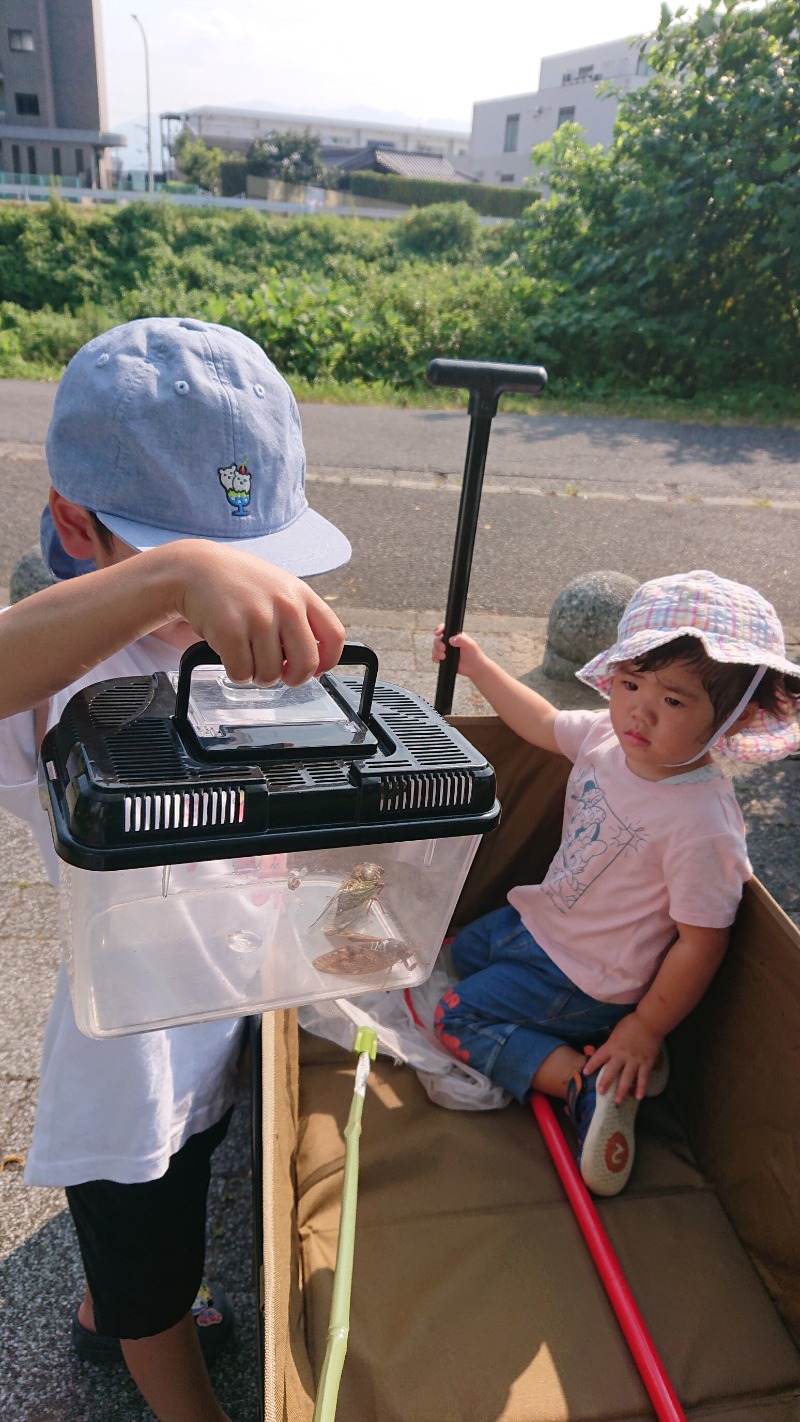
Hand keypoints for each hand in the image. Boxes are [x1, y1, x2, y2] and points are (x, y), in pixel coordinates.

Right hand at [173, 543, 345, 687]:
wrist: (197, 569)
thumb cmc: (240, 584)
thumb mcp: (280, 589)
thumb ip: (300, 618)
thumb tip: (315, 661)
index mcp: (301, 594)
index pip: (334, 636)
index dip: (328, 662)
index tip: (316, 669)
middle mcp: (285, 605)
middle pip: (306, 664)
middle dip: (293, 678)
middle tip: (281, 674)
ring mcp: (258, 618)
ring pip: (271, 674)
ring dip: (258, 675)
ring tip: (248, 655)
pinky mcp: (230, 630)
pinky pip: (242, 673)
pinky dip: (237, 673)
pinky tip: (232, 655)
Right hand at [431, 625, 484, 678]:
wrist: (474, 668)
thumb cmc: (474, 654)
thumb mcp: (469, 645)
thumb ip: (461, 640)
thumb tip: (451, 639)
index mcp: (455, 636)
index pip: (445, 629)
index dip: (439, 629)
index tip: (437, 633)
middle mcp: (449, 642)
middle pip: (438, 639)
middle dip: (438, 644)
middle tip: (444, 649)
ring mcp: (446, 650)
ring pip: (435, 648)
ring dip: (436, 652)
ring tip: (443, 657)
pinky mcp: (444, 658)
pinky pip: (435, 656)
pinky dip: (435, 658)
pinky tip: (438, 660)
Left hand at [583, 1013, 662, 1102]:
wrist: (649, 1022)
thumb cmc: (632, 1023)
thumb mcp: (616, 1032)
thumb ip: (612, 1043)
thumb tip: (607, 1051)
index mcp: (612, 1046)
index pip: (599, 1057)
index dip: (591, 1065)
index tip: (585, 1073)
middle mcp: (621, 1055)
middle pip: (611, 1071)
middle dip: (605, 1083)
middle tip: (601, 1093)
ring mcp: (634, 1060)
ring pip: (627, 1078)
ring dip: (622, 1090)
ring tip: (618, 1101)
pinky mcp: (646, 1063)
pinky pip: (643, 1078)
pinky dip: (641, 1088)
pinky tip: (638, 1097)